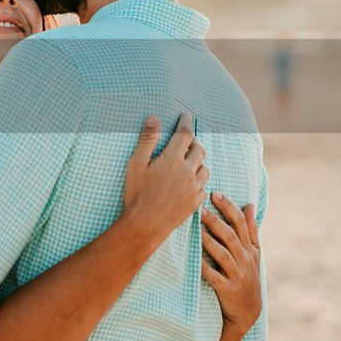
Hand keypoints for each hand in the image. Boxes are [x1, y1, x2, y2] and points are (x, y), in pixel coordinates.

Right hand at [121, 113, 208, 247]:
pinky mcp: (196, 201)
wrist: (146, 224)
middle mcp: (188, 171)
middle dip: (194, 141)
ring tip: (191, 160)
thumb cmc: (137, 193)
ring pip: (205, 167)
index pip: (185, 134)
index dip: (186, 122)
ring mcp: (194, 187)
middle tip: (188, 139)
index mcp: (173, 159)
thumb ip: (147, 139)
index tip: (186, 116)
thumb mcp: (136, 163)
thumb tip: (154, 119)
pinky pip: (204, 186)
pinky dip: (199, 180)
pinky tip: (191, 182)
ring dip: (199, 161)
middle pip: (199, 149)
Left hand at [201, 192, 261, 334]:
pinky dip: (204, 266)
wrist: (248, 313)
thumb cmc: (247, 277)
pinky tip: (193, 257)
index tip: (215, 194)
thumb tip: (250, 204)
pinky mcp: (227, 289)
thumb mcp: (254, 254)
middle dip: (215, 220)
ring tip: (194, 226)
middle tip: (200, 207)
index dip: (229, 207)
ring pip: (222, 253)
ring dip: (208, 239)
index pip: (241, 223)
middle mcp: (245, 260)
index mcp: (250, 248)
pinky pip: (214, 276)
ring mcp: (237, 275)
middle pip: (230, 236)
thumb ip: (250, 230)